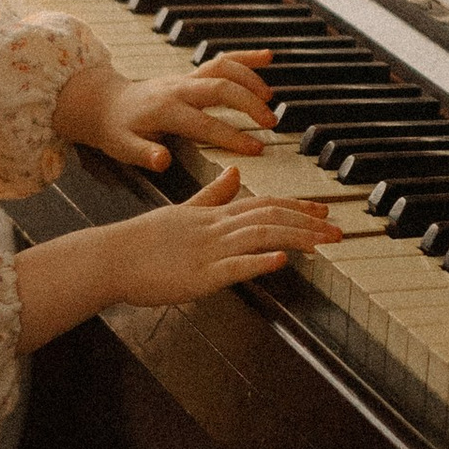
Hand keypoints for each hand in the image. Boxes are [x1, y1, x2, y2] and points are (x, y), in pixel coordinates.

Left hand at [67, 50, 277, 174]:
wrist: (106, 103)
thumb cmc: (117, 129)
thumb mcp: (122, 147)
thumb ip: (143, 154)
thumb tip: (163, 161)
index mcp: (165, 110)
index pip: (204, 123)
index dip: (231, 136)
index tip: (255, 148)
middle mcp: (179, 88)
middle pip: (220, 88)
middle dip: (248, 103)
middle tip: (271, 122)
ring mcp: (187, 78)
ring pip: (223, 68)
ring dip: (250, 79)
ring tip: (271, 99)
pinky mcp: (192, 74)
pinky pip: (221, 60)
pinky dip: (245, 57)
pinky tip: (267, 57)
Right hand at [108, 165, 340, 307]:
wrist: (111, 257)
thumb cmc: (143, 240)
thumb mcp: (181, 210)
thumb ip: (211, 193)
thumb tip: (236, 173)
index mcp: (213, 214)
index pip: (263, 204)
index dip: (296, 207)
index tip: (323, 212)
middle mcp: (216, 228)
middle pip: (270, 217)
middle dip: (308, 223)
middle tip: (338, 230)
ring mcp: (208, 251)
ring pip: (259, 236)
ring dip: (296, 238)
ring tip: (324, 243)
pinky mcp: (198, 276)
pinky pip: (233, 266)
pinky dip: (259, 261)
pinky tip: (281, 260)